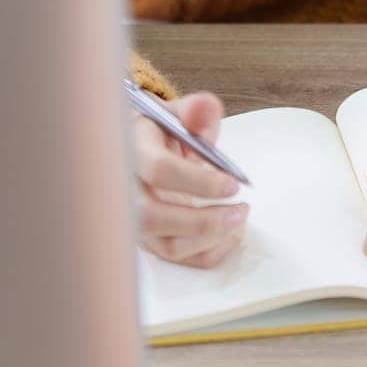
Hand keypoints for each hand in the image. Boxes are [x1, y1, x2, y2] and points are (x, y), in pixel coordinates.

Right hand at [131, 91, 248, 268]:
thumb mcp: (178, 113)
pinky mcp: (148, 240)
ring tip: (240, 219)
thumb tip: (205, 108)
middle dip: (203, 220)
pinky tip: (230, 234)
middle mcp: (126, 190)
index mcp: (133, 150)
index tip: (233, 184)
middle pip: (154, 217)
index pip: (159, 171)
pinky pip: (177, 258)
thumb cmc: (162, 133)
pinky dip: (207, 253)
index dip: (198, 181)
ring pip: (166, 245)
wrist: (141, 151)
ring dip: (209, 239)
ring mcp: (134, 220)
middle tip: (241, 210)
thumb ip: (196, 110)